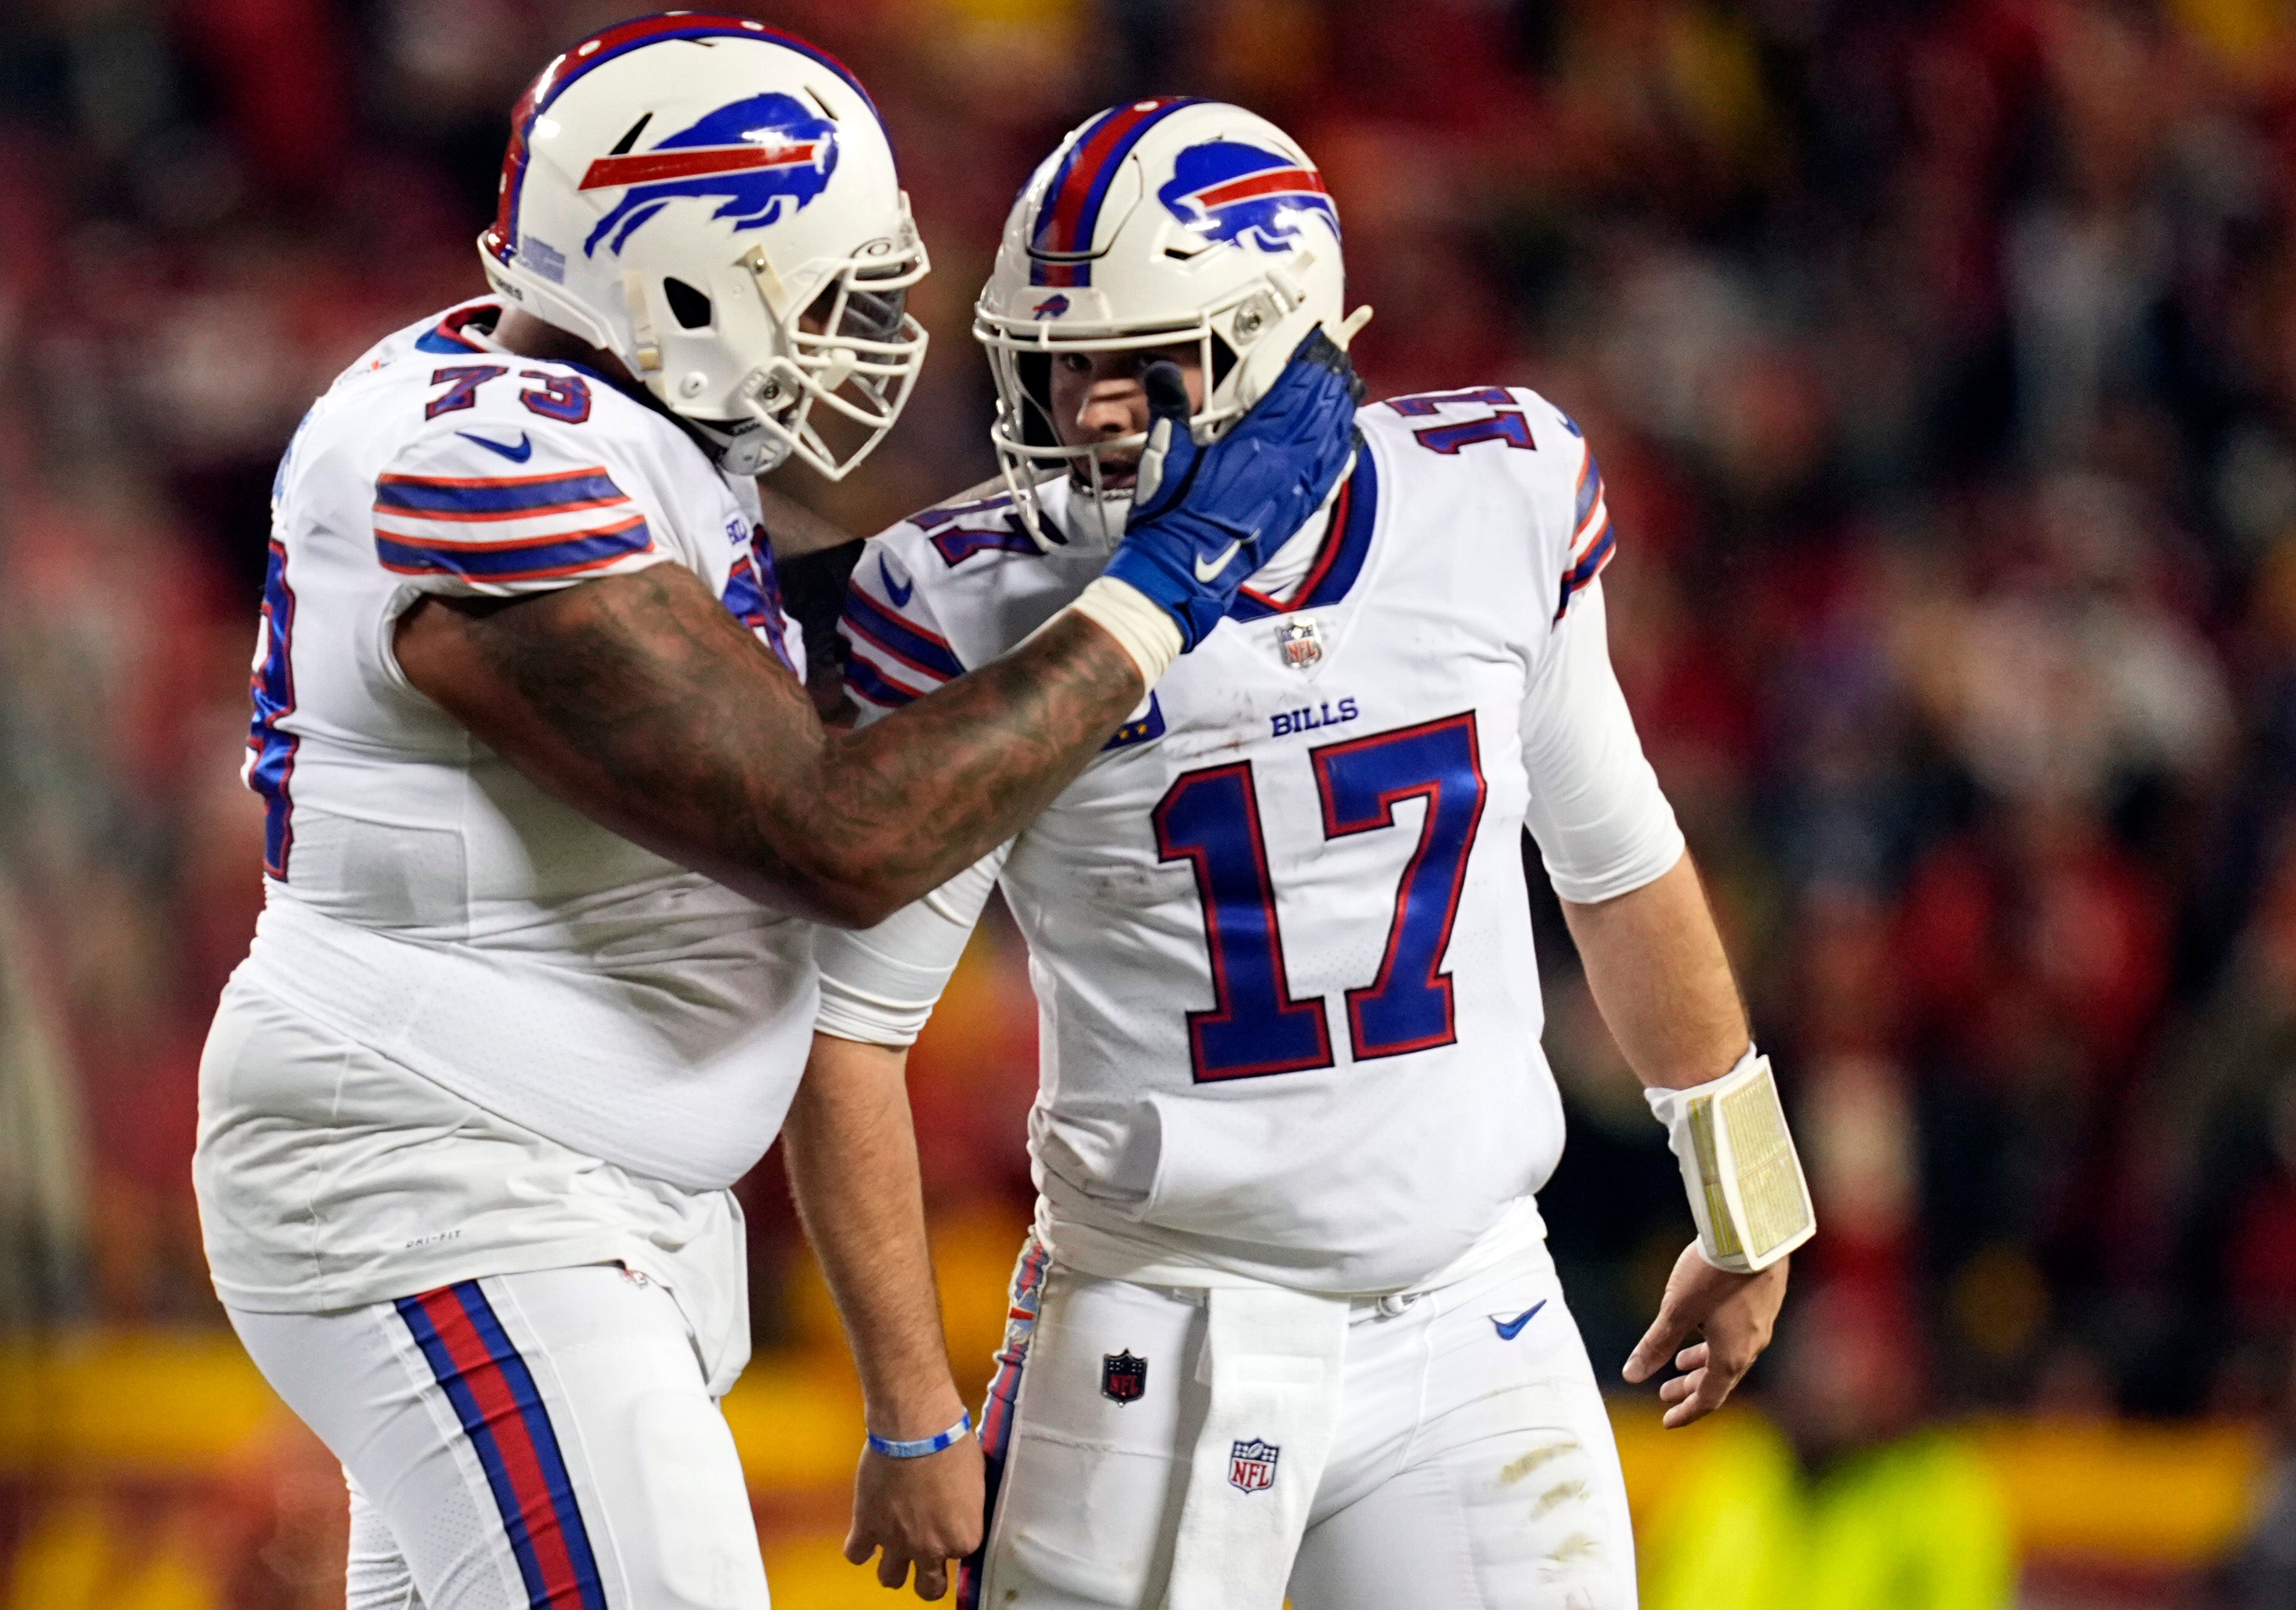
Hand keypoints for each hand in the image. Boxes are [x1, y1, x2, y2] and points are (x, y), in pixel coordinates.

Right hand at [843, 1436, 985, 1599]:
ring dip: (893, 1567)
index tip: (950, 1525)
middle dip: (928, 1578)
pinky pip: (856, 1555)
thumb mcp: (977, 1480)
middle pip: (929, 1588)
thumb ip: (969, 1509)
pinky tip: (866, 1532)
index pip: (961, 1555)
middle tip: (926, 1560)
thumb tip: (963, 1508)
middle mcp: (931, 1549)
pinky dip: (859, 1547)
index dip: (954, 1538)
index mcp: (964, 1539)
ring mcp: (897, 1541)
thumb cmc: (952, 1444)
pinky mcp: (867, 1526)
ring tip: (895, 1549)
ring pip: (891, 1579)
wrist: (916, 1427)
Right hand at [1103, 327, 1363, 648]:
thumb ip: (1168, 407)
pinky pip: (1331, 475)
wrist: (1182, 572)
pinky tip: (1349, 438)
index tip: (1322, 334)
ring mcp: (1294, 490)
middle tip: (1341, 347)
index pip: (1294, 389)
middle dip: (1331, 375)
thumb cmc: (1170, 515)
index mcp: (1254, 443)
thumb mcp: (1163, 454)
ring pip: (1333, 437)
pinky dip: (1344, 451)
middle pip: (1321, 408)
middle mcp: (1285, 464)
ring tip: (1349, 381)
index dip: (1311, 359)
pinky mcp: (1295, 513)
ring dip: (1342, 407)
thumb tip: (1160, 368)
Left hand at [1622, 1241, 1788, 1427]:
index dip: (1686, 1412)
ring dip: (1703, 1364)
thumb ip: (1655, 1344)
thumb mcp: (1676, 1311)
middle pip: (1719, 1380)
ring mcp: (1761, 1324)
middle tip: (1664, 1392)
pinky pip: (1739, 1335)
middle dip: (1690, 1389)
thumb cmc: (1712, 1274)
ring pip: (1730, 1355)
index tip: (1667, 1420)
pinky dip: (1717, 1343)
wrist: (1754, 1235)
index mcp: (1731, 1357)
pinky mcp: (1764, 1302)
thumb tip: (1631, 1375)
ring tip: (1681, 1362)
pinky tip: (1704, 1326)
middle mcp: (1751, 1346)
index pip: (1708, 1399)